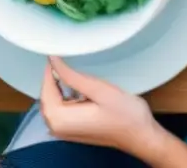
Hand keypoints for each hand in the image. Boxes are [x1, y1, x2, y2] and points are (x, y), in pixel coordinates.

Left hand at [39, 57, 165, 158]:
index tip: (59, 51)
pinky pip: (62, 109)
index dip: (51, 68)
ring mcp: (62, 131)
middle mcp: (55, 127)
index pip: (46, 88)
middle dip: (55, 77)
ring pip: (54, 101)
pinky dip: (67, 96)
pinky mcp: (71, 130)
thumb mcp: (100, 91)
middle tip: (69, 57)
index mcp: (58, 118)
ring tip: (76, 69)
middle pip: (48, 96)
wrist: (139, 135)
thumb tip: (53, 61)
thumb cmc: (125, 113)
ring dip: (62, 86)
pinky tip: (81, 88)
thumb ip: (74, 77)